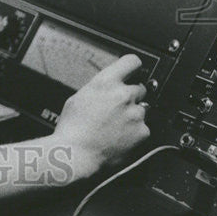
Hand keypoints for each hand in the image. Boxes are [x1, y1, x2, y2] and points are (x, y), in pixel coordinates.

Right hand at [50, 54, 149, 178]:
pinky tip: (121, 135)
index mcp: (106, 82)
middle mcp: (123, 95)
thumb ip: (100, 88)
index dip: (133, 67)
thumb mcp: (80, 96)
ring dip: (133, 114)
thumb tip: (110, 86)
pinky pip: (144, 127)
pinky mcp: (142, 131)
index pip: (132, 62)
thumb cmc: (73, 127)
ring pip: (143, 108)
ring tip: (116, 125)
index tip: (133, 72)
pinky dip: (135, 131)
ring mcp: (135, 113)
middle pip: (140, 87)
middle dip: (131, 95)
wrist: (76, 153)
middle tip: (118, 107)